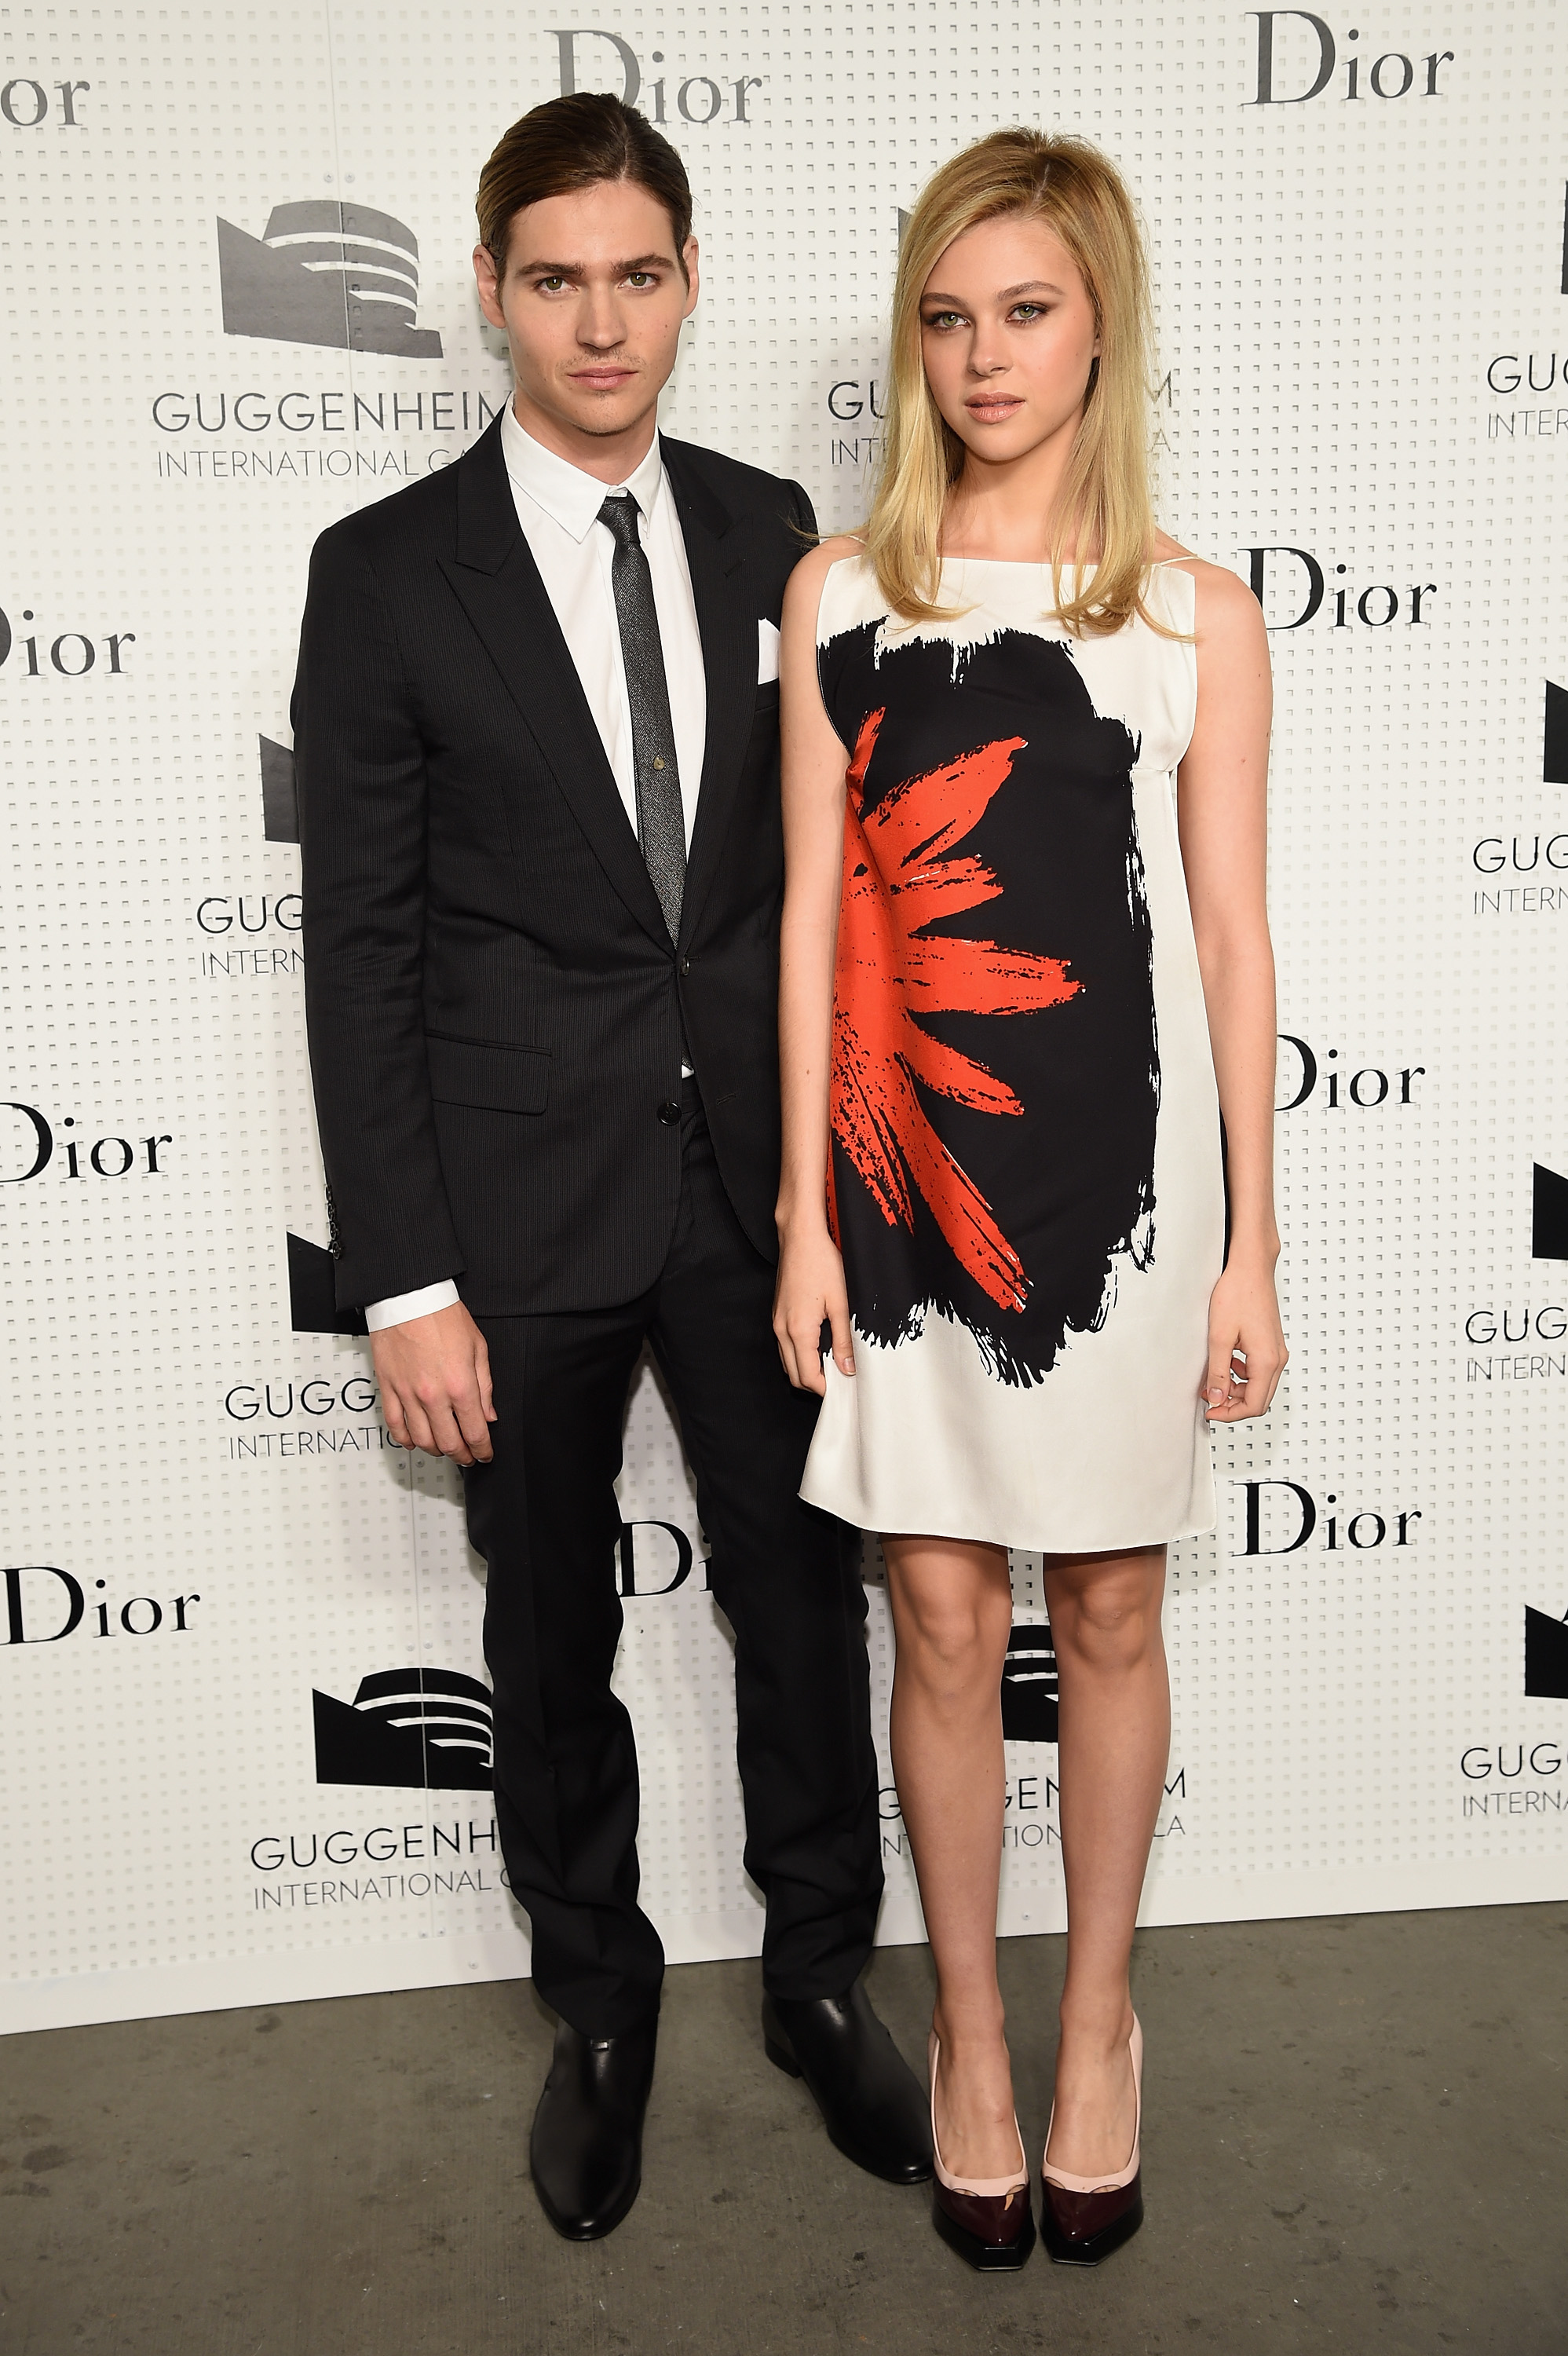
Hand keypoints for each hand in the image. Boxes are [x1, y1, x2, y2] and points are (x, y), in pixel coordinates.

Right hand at [372, 1300, 495, 1464]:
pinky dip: (406, 1439)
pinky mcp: (388, 1388)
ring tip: (445, 1449)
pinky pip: (395, 1425)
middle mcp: (433, 1395)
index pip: (475, 1432)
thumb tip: (488, 1414)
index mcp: (461, 1385)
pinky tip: (415, 1441)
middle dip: (462, 1455)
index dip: (482, 1449)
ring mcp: (408, 1394)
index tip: (484, 1454)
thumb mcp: (478, 1347)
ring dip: (436, 1450)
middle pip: (449, 1442)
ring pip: (422, 1439)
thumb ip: (485, 1386)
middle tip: (467, 1457)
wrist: (409, 1297)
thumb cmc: (442, 1315)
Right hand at [773, 1221, 854, 1395]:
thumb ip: (843, 1340)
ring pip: (788, 1361)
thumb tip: (848, 1368)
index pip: (807, 1376)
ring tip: (833, 1365)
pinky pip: (785, 1346)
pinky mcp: (778, 1314)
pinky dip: (800, 1355)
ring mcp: (777, 1322)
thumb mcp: (841, 1303)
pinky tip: (820, 1347)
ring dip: (807, 1370)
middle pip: (793, 1375)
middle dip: (815, 1384)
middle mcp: (782, 1329)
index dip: (826, 1389)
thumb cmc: (821, 1263)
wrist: (800, 1237)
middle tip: (840, 1381)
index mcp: (798, 1330)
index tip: (844, 1389)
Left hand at [1202, 1252, 1286, 1422]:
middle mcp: (1277, 1359)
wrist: (1251, 1268)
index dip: (1230, 1414)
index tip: (1211, 1412)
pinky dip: (1242, 1375)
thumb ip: (1219, 1371)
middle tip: (1210, 1399)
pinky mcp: (1271, 1344)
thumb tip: (1217, 1397)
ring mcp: (1276, 1351)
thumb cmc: (1238, 1294)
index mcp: (1267, 1361)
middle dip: (1233, 1405)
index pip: (1253, 1406)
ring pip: (1259, 1386)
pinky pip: (1259, 1371)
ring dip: (1237, 1389)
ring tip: (1214, 1380)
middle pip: (1259, 1400)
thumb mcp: (1219, 1337)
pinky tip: (1227, 1363)